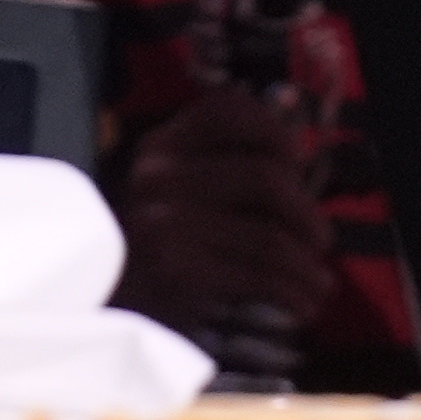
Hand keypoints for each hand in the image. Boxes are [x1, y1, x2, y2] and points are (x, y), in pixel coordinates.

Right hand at [109, 84, 330, 351]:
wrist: (101, 309)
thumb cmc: (149, 250)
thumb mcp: (171, 191)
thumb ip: (221, 162)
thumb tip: (292, 125)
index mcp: (160, 147)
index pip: (228, 110)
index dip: (276, 131)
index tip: (298, 161)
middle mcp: (160, 177)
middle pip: (265, 177)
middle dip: (306, 213)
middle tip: (319, 237)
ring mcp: (167, 224)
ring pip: (270, 236)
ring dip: (307, 265)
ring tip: (317, 281)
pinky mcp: (179, 272)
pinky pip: (261, 277)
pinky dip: (294, 292)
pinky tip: (302, 303)